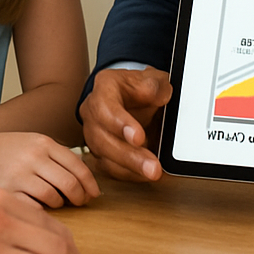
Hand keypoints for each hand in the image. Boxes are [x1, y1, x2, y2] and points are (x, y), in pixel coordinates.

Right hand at [0, 131, 100, 207]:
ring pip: (53, 197)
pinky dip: (41, 212)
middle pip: (69, 183)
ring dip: (61, 204)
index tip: (94, 193)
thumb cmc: (8, 150)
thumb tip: (86, 179)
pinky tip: (40, 209)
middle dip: (79, 197)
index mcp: (43, 142)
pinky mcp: (6, 192)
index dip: (90, 183)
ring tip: (58, 203)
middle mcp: (33, 157)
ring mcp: (19, 175)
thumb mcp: (34, 141)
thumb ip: (58, 155)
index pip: (77, 164)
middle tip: (80, 202)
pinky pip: (33, 208)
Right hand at [79, 66, 171, 181]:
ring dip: (129, 168)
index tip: (139, 136)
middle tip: (151, 166)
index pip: (105, 107)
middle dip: (128, 155)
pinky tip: (144, 175)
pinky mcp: (99, 153)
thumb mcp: (151, 78)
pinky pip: (108, 169)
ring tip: (152, 172)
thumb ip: (155, 85)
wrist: (134, 97)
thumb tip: (161, 95)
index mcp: (104, 88)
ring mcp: (94, 134)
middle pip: (102, 138)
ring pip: (103, 157)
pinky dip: (128, 174)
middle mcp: (93, 112)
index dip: (120, 123)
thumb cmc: (139, 88)